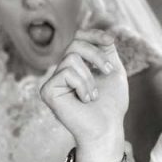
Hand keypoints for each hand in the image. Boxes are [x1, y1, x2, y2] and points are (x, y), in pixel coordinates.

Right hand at [40, 29, 127, 161]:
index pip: (77, 40)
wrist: (108, 128)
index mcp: (75, 68)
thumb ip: (107, 52)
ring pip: (71, 58)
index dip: (92, 35)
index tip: (110, 41)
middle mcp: (61, 73)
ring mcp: (52, 82)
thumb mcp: (113, 71)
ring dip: (90, 77)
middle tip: (108, 71)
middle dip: (96, 55)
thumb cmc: (111, 105)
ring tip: (93, 95)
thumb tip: (105, 33)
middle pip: (74, 45)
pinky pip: (66, 72)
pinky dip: (82, 85)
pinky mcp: (48, 91)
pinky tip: (84, 100)